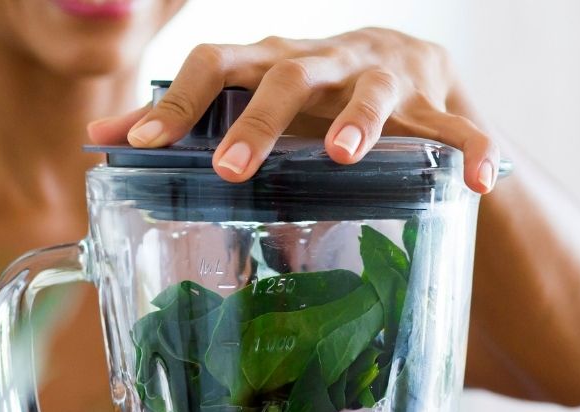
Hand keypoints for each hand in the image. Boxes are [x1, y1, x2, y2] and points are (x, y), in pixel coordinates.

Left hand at [88, 28, 498, 192]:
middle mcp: (322, 61)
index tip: (143, 146)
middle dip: (258, 121)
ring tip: (344, 156)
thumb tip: (98, 138)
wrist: (403, 66)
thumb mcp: (247, 100)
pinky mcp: (436, 101)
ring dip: (359, 120)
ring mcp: (383, 76)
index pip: (214, 65)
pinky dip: (473, 150)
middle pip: (286, 76)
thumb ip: (182, 120)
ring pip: (372, 91)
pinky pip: (459, 127)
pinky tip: (482, 183)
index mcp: (269, 61)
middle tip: (233, 170)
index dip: (178, 103)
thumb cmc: (305, 97)